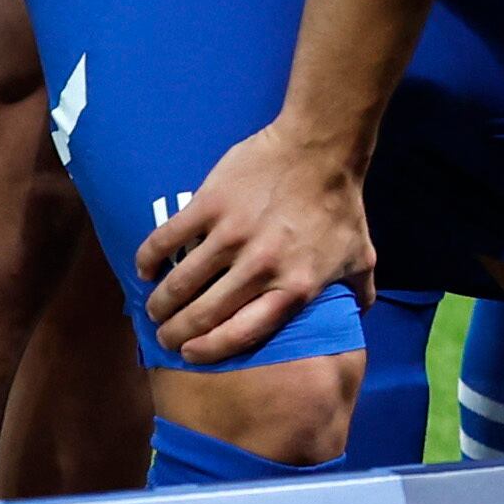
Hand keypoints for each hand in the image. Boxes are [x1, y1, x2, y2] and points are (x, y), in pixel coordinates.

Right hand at [135, 109, 374, 362]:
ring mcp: (231, 235)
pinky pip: (168, 238)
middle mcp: (259, 268)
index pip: (241, 334)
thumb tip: (356, 318)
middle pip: (203, 314)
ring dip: (160, 302)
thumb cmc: (340, 205)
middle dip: (176, 333)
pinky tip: (144, 269)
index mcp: (293, 287)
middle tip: (165, 336)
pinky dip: (149, 258)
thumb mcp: (360, 256)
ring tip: (154, 309)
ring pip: (181, 282)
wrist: (322, 148)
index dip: (208, 350)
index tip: (190, 354)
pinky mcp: (210, 205)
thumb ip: (358, 292)